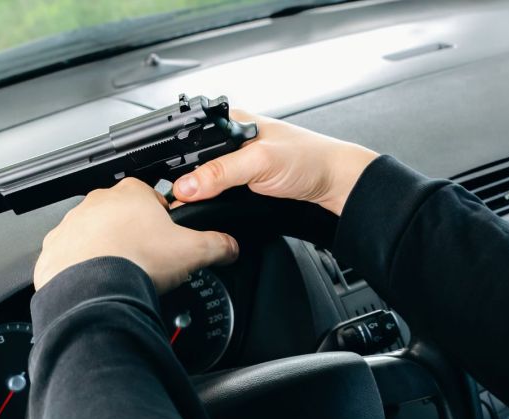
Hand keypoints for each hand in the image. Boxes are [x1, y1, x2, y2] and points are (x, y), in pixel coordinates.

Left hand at [34, 178, 238, 292]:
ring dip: (105, 249)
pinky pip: (70, 255)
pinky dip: (81, 267)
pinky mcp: (56, 248)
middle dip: (132, 234)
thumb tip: (230, 246)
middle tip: (145, 260)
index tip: (166, 238)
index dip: (163, 220)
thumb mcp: (193, 251)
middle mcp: (98, 203)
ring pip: (94, 234)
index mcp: (132, 194)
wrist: (94, 289)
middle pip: (122, 215)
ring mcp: (73, 224)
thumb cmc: (136, 262)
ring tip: (121, 274)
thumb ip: (217, 245)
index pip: (152, 198)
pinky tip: (97, 282)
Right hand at [173, 111, 378, 215]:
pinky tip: (215, 206)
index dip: (178, 161)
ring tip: (197, 203)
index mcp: (231, 122)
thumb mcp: (259, 162)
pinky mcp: (245, 182)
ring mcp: (238, 163)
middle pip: (195, 162)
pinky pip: (220, 192)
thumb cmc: (309, 159)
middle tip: (184, 198)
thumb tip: (186, 186)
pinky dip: (215, 201)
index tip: (173, 186)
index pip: (191, 138)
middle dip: (189, 181)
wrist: (335, 184)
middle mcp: (232, 140)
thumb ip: (220, 173)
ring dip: (202, 193)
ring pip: (206, 180)